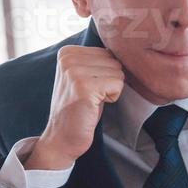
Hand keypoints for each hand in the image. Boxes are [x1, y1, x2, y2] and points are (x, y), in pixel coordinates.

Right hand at [27, 45, 125, 169]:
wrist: (61, 137)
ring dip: (111, 90)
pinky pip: (117, 84)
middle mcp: (68, 57)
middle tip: (92, 96)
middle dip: (110, 81)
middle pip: (114, 61)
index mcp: (67, 52)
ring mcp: (75, 71)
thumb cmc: (79, 109)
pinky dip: (112, 98)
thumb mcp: (84, 77)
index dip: (106, 74)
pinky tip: (94, 105)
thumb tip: (126, 51)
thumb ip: (97, 61)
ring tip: (92, 100)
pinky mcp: (84, 86)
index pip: (108, 52)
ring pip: (118, 72)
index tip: (89, 88)